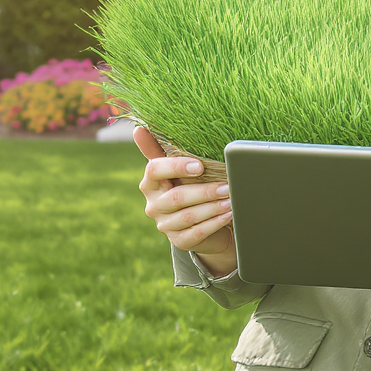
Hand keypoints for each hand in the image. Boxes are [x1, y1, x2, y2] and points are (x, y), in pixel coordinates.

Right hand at [135, 126, 237, 273]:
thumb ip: (160, 148)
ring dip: (213, 207)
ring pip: (189, 216)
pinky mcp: (179, 241)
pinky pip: (197, 232)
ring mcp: (165, 225)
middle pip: (177, 197)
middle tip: (227, 185)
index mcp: (149, 183)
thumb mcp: (177, 168)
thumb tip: (138, 129)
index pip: (155, 170)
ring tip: (231, 199)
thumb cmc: (189, 186)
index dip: (176, 167)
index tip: (199, 165)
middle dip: (205, 191)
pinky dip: (215, 223)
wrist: (200, 221)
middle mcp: (153, 205)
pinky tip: (229, 214)